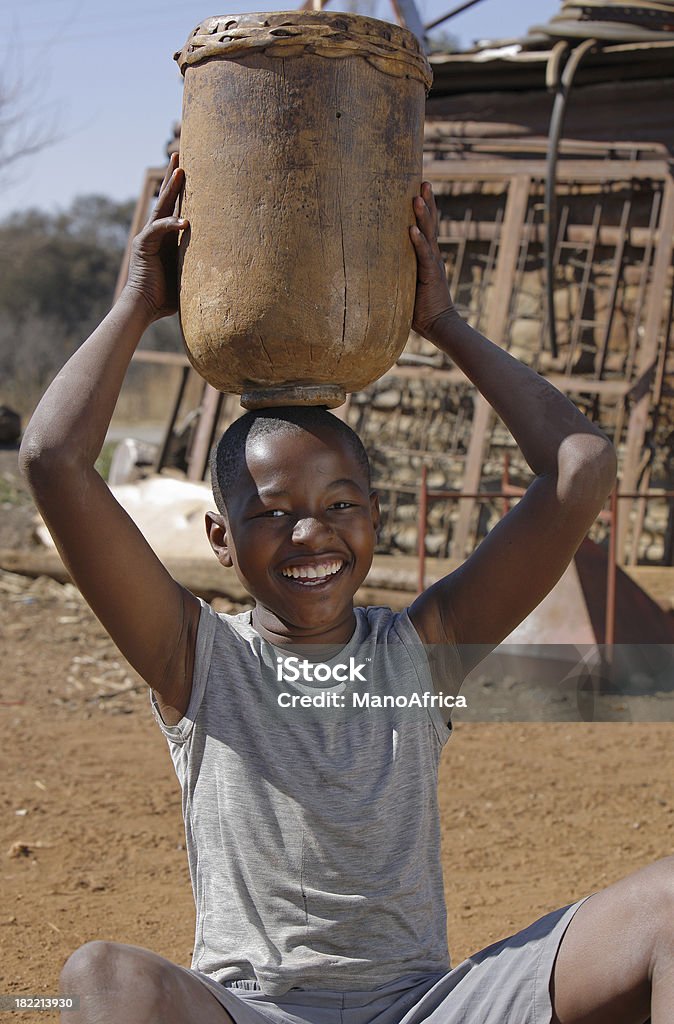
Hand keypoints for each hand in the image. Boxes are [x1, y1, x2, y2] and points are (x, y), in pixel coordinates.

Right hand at [124, 152, 187, 320]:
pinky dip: (172, 225)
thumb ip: (199, 268)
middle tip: (180, 154)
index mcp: (168, 238)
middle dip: (174, 177)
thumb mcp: (188, 277)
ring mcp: (148, 236)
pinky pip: (159, 229)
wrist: (143, 307)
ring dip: (171, 188)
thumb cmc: (166, 298)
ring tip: (180, 169)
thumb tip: (227, 271)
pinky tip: (186, 221)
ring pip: (161, 207)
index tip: (192, 173)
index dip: (184, 192)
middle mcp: (157, 233)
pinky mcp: (144, 244)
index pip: (177, 208)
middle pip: (167, 199)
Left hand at [409, 182, 456, 339]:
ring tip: (417, 196)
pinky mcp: (430, 276)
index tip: (417, 188)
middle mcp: (431, 256)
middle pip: (430, 223)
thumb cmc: (419, 309)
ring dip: (423, 215)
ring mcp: (433, 264)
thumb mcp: (404, 285)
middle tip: (423, 180)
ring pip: (428, 234)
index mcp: (426, 256)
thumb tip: (371, 268)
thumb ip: (394, 273)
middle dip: (427, 201)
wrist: (438, 325)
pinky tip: (412, 229)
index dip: (423, 208)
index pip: (425, 227)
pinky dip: (418, 242)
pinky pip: (424, 256)